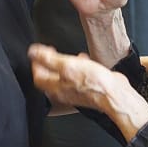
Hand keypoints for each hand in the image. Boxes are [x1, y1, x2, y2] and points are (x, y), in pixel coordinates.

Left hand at [29, 43, 147, 141]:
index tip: (38, 53)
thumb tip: (33, 52)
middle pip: (49, 78)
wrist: (114, 94)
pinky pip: (77, 77)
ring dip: (64, 65)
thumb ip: (48, 59)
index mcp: (55, 88)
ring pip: (64, 77)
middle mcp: (63, 92)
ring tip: (68, 55)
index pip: (38, 76)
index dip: (36, 63)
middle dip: (49, 64)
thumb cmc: (94, 83)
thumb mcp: (68, 66)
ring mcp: (75, 92)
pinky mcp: (86, 89)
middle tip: (50, 53)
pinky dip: (78, 68)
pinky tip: (84, 61)